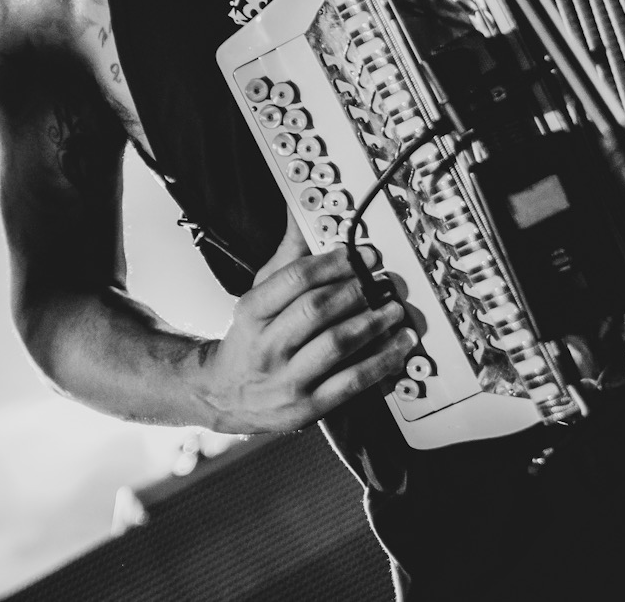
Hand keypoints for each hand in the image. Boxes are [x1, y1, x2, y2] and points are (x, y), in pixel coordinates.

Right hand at [193, 212, 414, 432]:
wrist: (226, 396)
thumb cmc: (250, 340)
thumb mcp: (258, 295)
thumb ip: (285, 259)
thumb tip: (300, 216)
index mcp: (251, 312)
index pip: (294, 280)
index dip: (332, 263)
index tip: (361, 255)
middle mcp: (267, 346)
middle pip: (316, 310)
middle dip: (356, 291)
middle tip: (382, 281)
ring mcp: (287, 380)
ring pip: (336, 345)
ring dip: (373, 323)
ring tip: (395, 309)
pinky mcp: (308, 407)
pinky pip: (351, 382)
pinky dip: (380, 362)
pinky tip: (398, 346)